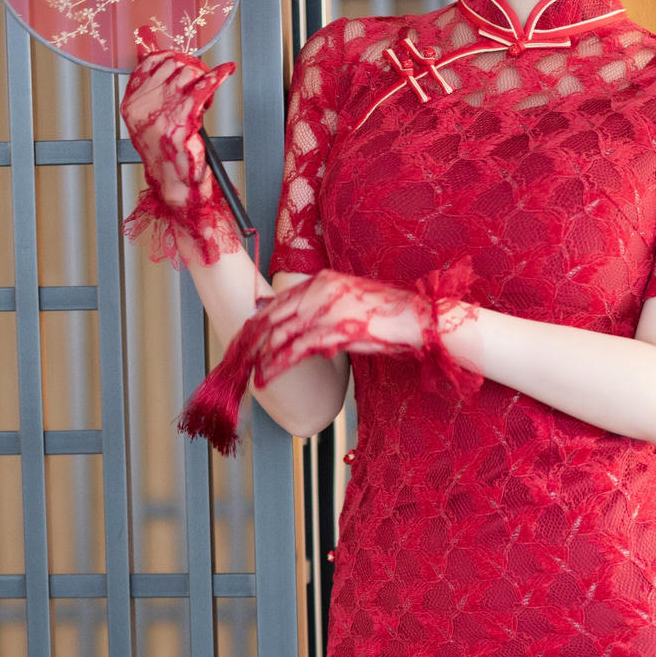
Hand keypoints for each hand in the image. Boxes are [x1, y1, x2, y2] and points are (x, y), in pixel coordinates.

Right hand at [120, 49, 241, 265]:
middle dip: (191, 69)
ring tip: (207, 93)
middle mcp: (141, 109)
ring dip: (203, 78)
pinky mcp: (181, 125)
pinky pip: (202, 90)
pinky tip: (225, 73)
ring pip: (187, 75)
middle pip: (171, 66)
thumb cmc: (170, 155)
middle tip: (201, 81)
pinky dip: (217, 78)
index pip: (149, 63)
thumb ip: (156, 92)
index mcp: (130, 105)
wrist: (176, 187)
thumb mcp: (154, 120)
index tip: (186, 61)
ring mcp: (159, 116)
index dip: (173, 58)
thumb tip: (165, 59)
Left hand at [245, 270, 428, 376]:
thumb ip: (326, 311)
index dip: (257, 319)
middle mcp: (320, 289)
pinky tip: (267, 375)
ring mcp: (326, 309)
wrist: (419, 317)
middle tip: (236, 356)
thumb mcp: (352, 304)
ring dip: (260, 354)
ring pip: (280, 332)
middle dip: (251, 337)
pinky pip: (298, 349)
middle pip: (273, 314)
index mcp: (322, 280)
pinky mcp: (335, 329)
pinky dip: (278, 364)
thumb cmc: (390, 315)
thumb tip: (306, 334)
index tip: (244, 336)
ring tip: (247, 371)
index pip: (280, 299)